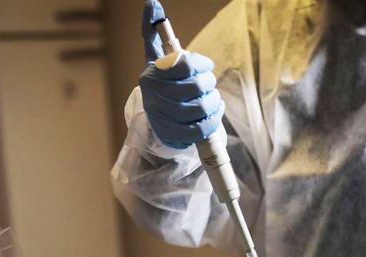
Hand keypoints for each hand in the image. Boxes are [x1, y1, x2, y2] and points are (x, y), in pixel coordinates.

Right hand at [139, 0, 224, 148]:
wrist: (158, 119)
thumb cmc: (163, 84)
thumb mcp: (156, 58)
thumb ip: (152, 31)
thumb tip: (151, 3)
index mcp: (151, 74)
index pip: (186, 63)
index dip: (202, 64)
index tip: (207, 66)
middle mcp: (154, 95)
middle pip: (196, 85)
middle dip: (210, 83)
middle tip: (210, 83)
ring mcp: (163, 117)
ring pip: (201, 107)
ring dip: (214, 101)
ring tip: (213, 99)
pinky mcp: (174, 135)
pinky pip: (201, 129)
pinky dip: (214, 119)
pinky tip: (214, 112)